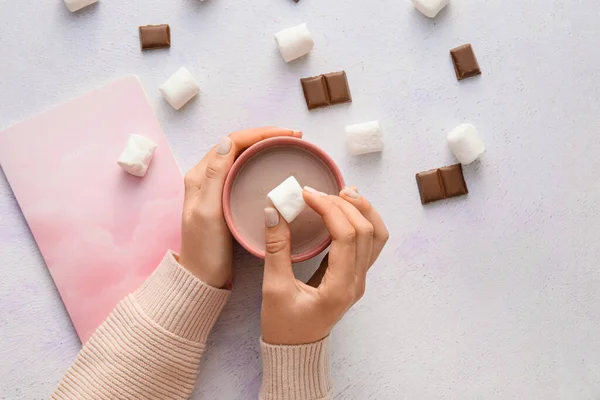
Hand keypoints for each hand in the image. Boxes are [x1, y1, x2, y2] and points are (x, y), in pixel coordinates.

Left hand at [179, 127, 301, 287]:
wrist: (202, 278)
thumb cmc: (205, 249)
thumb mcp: (209, 212)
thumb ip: (215, 176)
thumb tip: (228, 142)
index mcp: (200, 175)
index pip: (233, 142)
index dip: (261, 133)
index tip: (288, 135)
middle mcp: (207, 177)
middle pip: (239, 145)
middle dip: (266, 137)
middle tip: (294, 138)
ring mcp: (217, 188)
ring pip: (242, 157)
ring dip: (264, 148)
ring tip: (289, 147)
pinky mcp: (226, 199)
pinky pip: (244, 173)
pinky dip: (261, 164)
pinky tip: (275, 168)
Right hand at [261, 187, 388, 344]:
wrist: (295, 352)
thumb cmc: (283, 327)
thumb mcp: (274, 288)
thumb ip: (276, 249)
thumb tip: (274, 211)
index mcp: (339, 288)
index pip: (345, 236)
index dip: (328, 208)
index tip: (306, 194)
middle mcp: (356, 283)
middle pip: (366, 231)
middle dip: (344, 204)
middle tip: (318, 191)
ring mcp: (359, 280)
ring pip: (376, 236)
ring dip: (362, 210)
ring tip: (343, 192)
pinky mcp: (355, 277)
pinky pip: (370, 244)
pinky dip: (362, 221)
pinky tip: (346, 208)